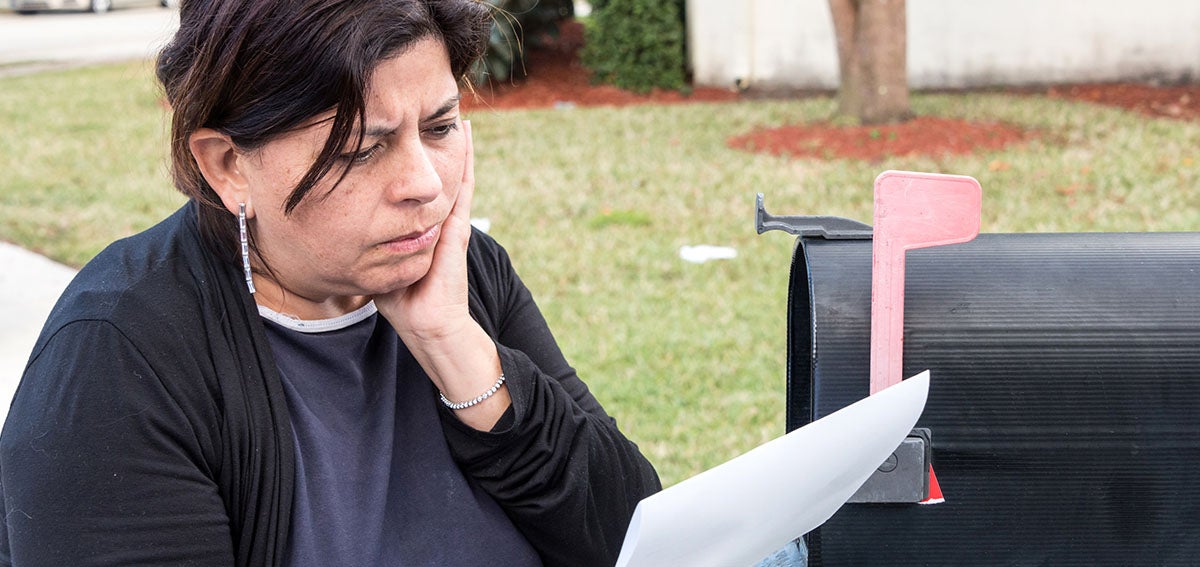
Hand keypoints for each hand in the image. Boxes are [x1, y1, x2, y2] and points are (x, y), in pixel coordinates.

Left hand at [376, 119, 475, 343]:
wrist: (428, 324)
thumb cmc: (401, 301)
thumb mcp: (374, 262)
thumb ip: (362, 242)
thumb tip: (331, 224)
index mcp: (418, 226)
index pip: (412, 188)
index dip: (408, 161)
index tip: (398, 131)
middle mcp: (436, 219)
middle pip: (434, 174)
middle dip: (431, 145)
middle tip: (429, 110)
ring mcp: (450, 221)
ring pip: (451, 173)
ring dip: (453, 143)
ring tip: (454, 112)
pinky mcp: (457, 228)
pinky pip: (463, 187)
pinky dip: (466, 160)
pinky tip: (466, 135)